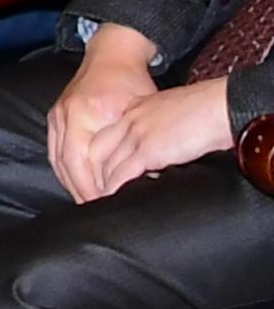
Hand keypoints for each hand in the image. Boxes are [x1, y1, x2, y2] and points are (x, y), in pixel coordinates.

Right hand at [50, 32, 162, 200]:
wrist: (111, 55)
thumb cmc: (132, 83)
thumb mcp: (141, 111)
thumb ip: (136, 142)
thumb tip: (141, 176)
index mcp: (89, 112)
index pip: (84, 160)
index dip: (93, 186)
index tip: (105, 204)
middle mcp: (68, 114)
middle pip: (67, 163)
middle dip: (80, 190)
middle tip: (93, 211)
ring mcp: (58, 114)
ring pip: (57, 158)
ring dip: (70, 183)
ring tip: (85, 203)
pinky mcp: (55, 115)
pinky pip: (54, 149)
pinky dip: (63, 169)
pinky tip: (74, 182)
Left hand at [82, 74, 236, 195]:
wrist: (220, 105)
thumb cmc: (208, 111)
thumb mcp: (172, 115)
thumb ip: (158, 130)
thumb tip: (160, 151)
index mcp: (134, 111)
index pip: (102, 137)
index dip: (94, 160)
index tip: (91, 177)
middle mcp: (129, 121)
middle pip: (95, 151)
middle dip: (88, 175)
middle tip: (88, 195)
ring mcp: (135, 134)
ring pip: (105, 164)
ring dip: (99, 186)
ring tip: (99, 203)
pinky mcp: (147, 149)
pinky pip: (121, 173)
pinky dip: (114, 189)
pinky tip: (113, 200)